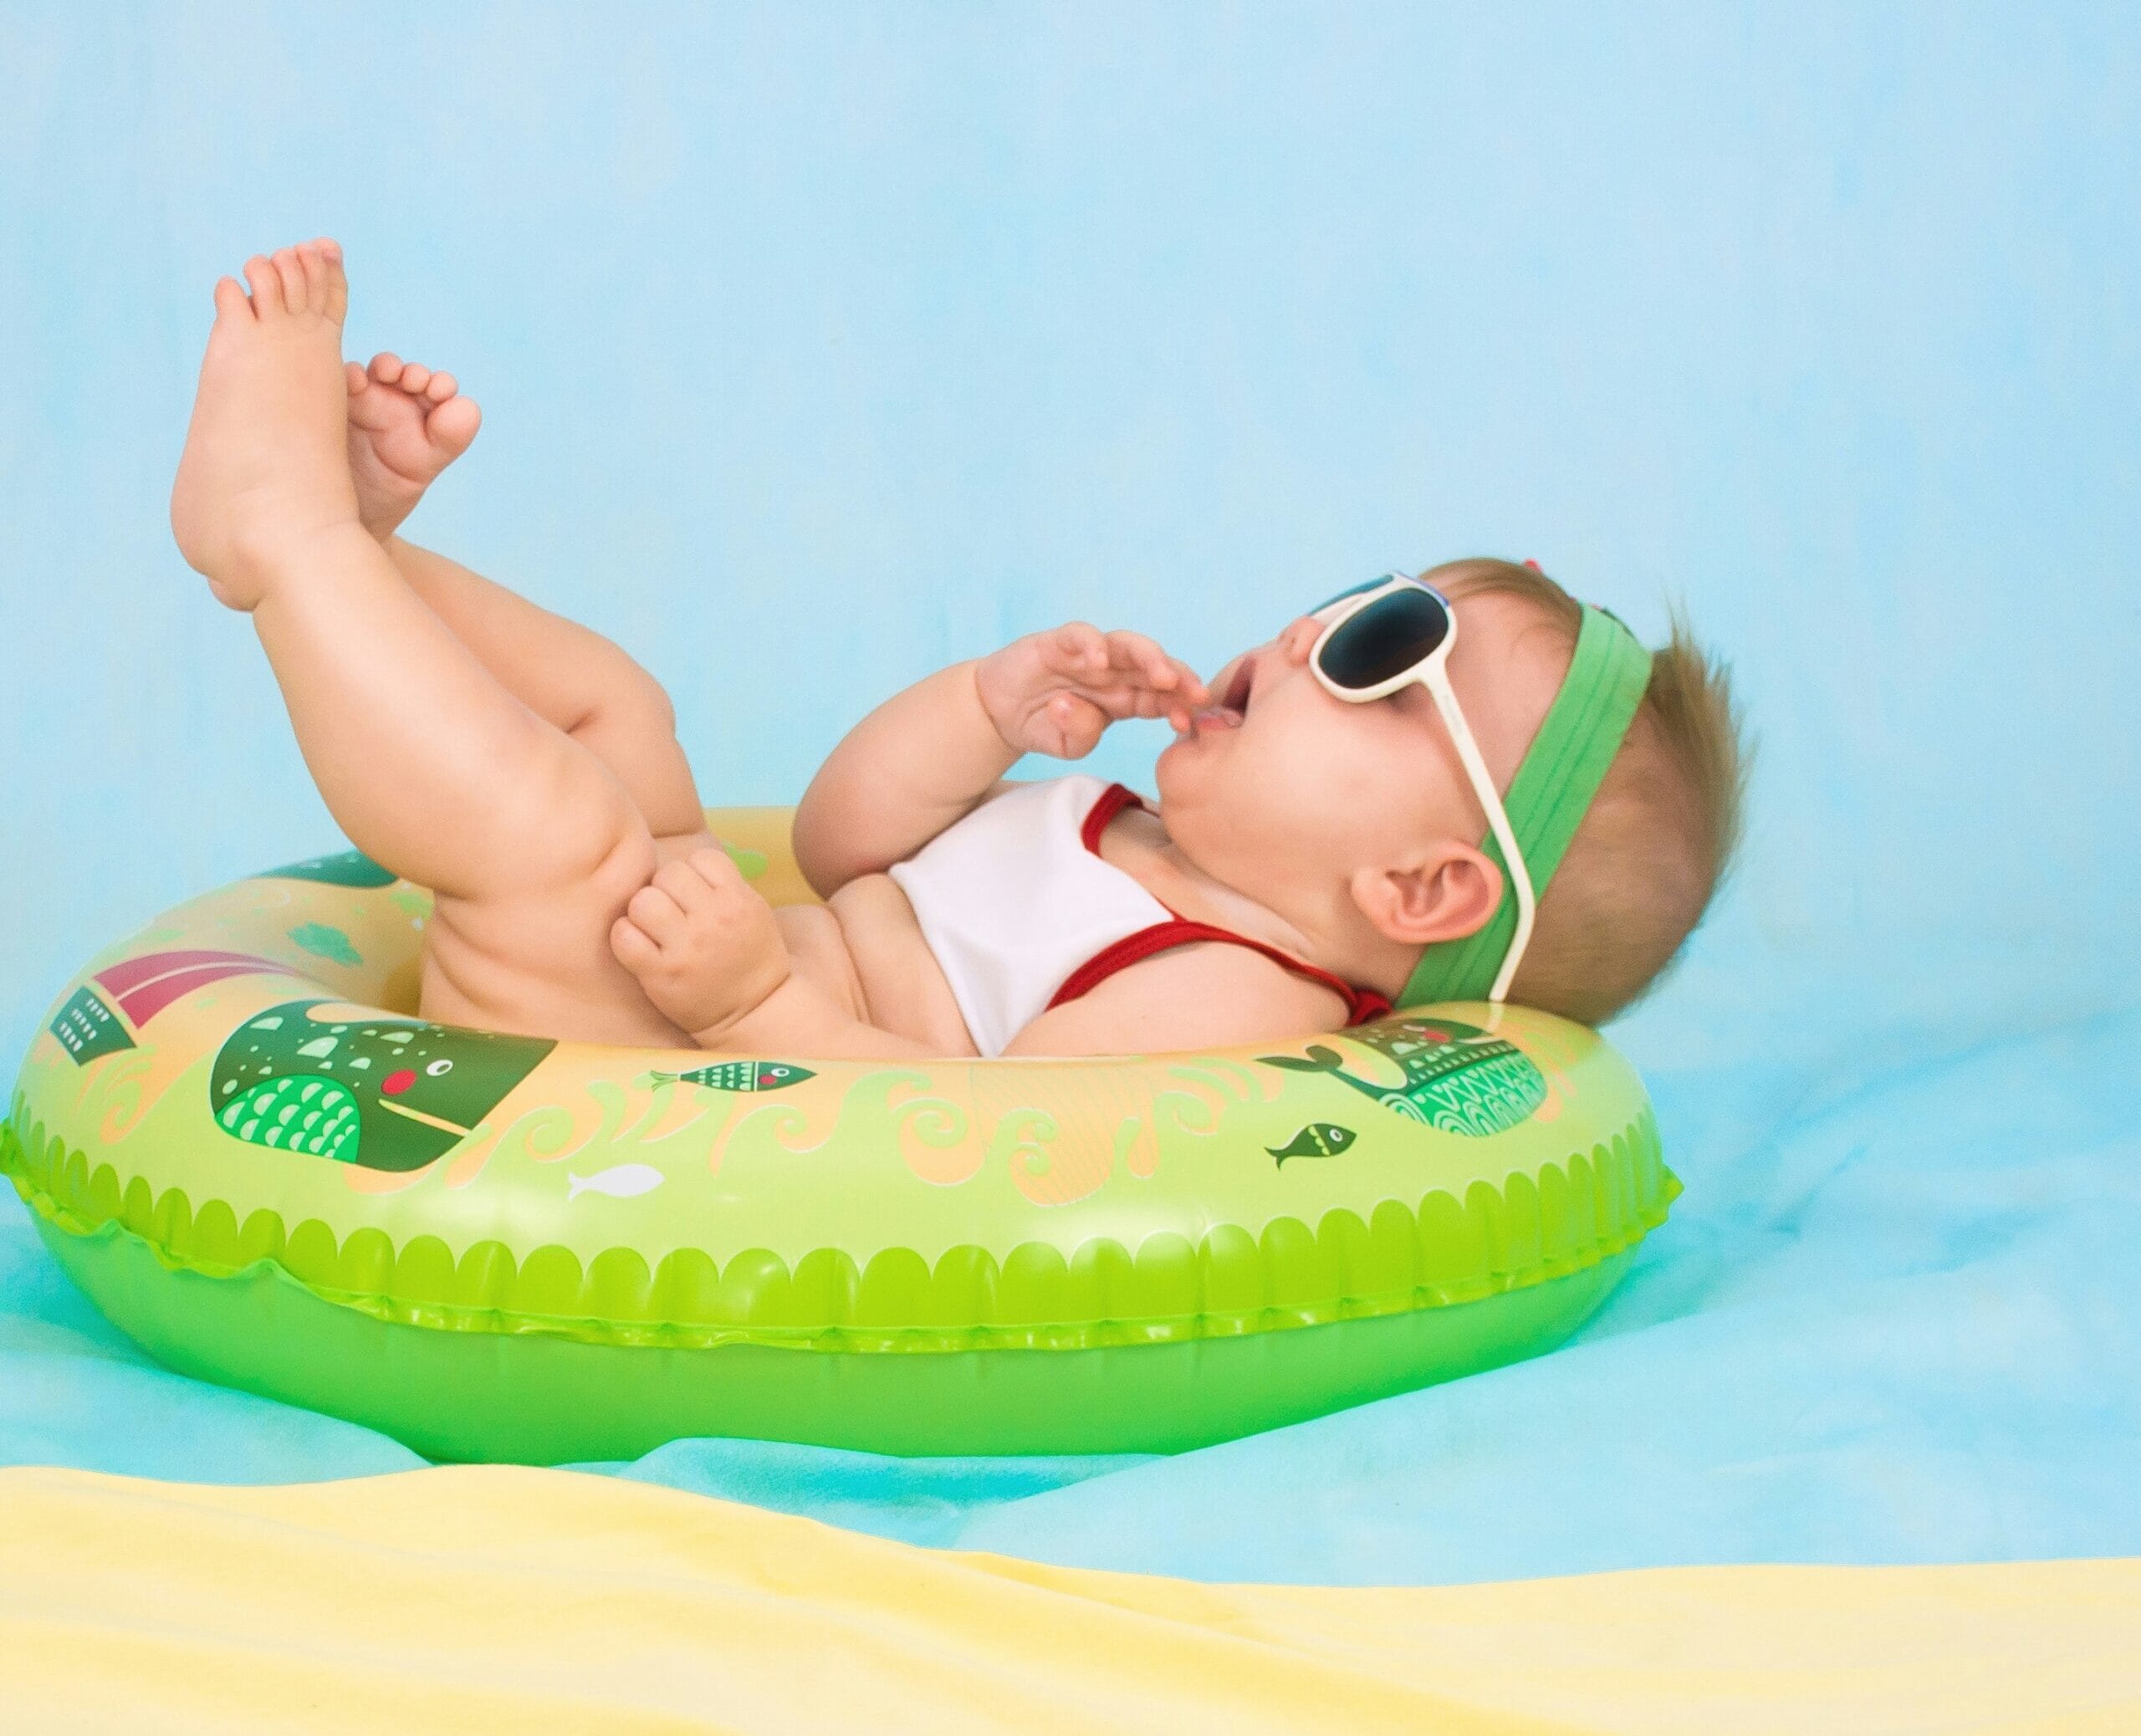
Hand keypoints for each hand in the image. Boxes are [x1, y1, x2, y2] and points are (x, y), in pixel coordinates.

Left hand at [610, 849, 790, 1040]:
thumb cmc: (751, 958)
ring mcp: (686, 948)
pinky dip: (626, 937)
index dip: (695, 874)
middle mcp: (714, 920)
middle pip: (669, 874)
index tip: (697, 895)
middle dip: (666, 890)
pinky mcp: (661, 974)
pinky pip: (624, 936)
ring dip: (644, 911)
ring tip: (655, 929)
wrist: (755, 1012)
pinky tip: (639, 947)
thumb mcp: (754, 912)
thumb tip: (685, 864)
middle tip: (672, 913)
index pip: (702, 858)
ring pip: (643, 900)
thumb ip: (725, 885)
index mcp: (739, 901)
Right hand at [974, 623, 1208, 758]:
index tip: (1189, 722)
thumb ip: (1081, 735)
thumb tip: (1082, 710)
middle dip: (1180, 678)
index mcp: (1126, 698)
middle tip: (1195, 694)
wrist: (998, 712)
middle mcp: (1114, 672)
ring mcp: (1089, 654)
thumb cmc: (1043, 725)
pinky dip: (1092, 645)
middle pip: (1154, 668)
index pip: (1162, 697)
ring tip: (1163, 676)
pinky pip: (1081, 635)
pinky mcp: (1059, 642)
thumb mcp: (1066, 745)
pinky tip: (1098, 661)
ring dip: (1150, 658)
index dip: (1179, 706)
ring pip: (1128, 645)